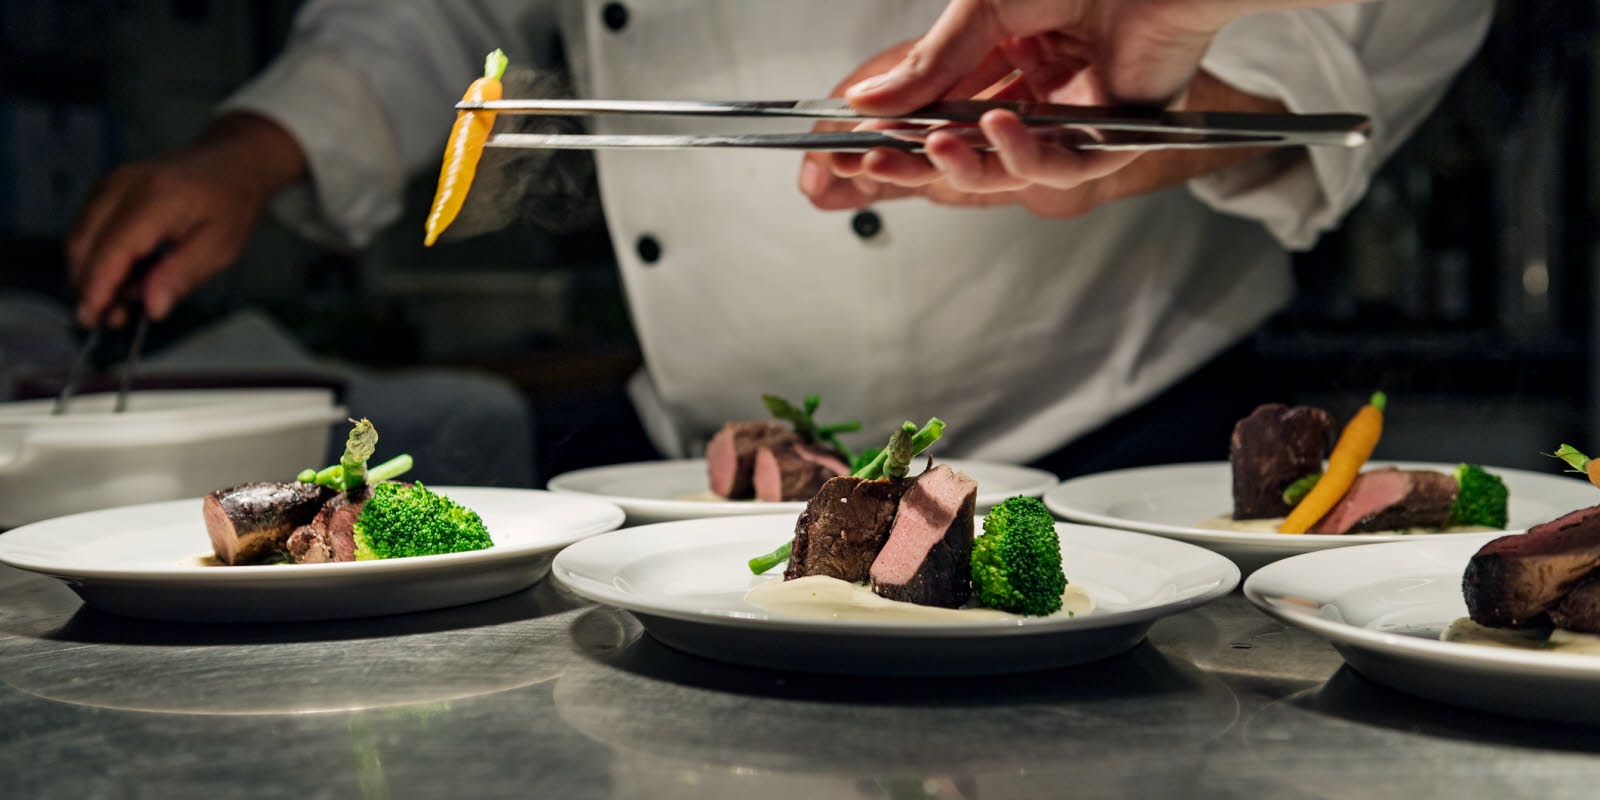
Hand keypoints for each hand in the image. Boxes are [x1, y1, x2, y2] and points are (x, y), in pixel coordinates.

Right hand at [65, 112, 306, 325]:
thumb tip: (152, 307)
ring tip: (123, 302)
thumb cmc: (232, 203)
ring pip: (81, 238)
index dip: (98, 287)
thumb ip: (182, 275)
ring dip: (92, 274)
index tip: (94, 318)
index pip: (112, 249)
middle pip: (85, 245)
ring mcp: (111, 183)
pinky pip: (89, 227)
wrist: (233, 161)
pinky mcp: (108, 187)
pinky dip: (98, 256)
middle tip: (113, 319)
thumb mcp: (220, 246)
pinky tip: (126, 276)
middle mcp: (123, 186)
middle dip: (90, 286)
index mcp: (155, 200)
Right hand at [801, 0, 1331, 212]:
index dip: (893, 131)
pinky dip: (1026, 153)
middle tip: (869, 162)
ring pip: (1008, 167)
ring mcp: (1074, 116)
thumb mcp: (983, 10)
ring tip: (935, 147)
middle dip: (914, 161)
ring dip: (966, 164)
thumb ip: (930, 65)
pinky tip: (998, 128)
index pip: (938, 110)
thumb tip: (866, 103)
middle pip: (966, 149)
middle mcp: (1039, 89)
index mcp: (1005, 54)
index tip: (849, 143)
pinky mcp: (1116, 135)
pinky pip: (1064, 166)